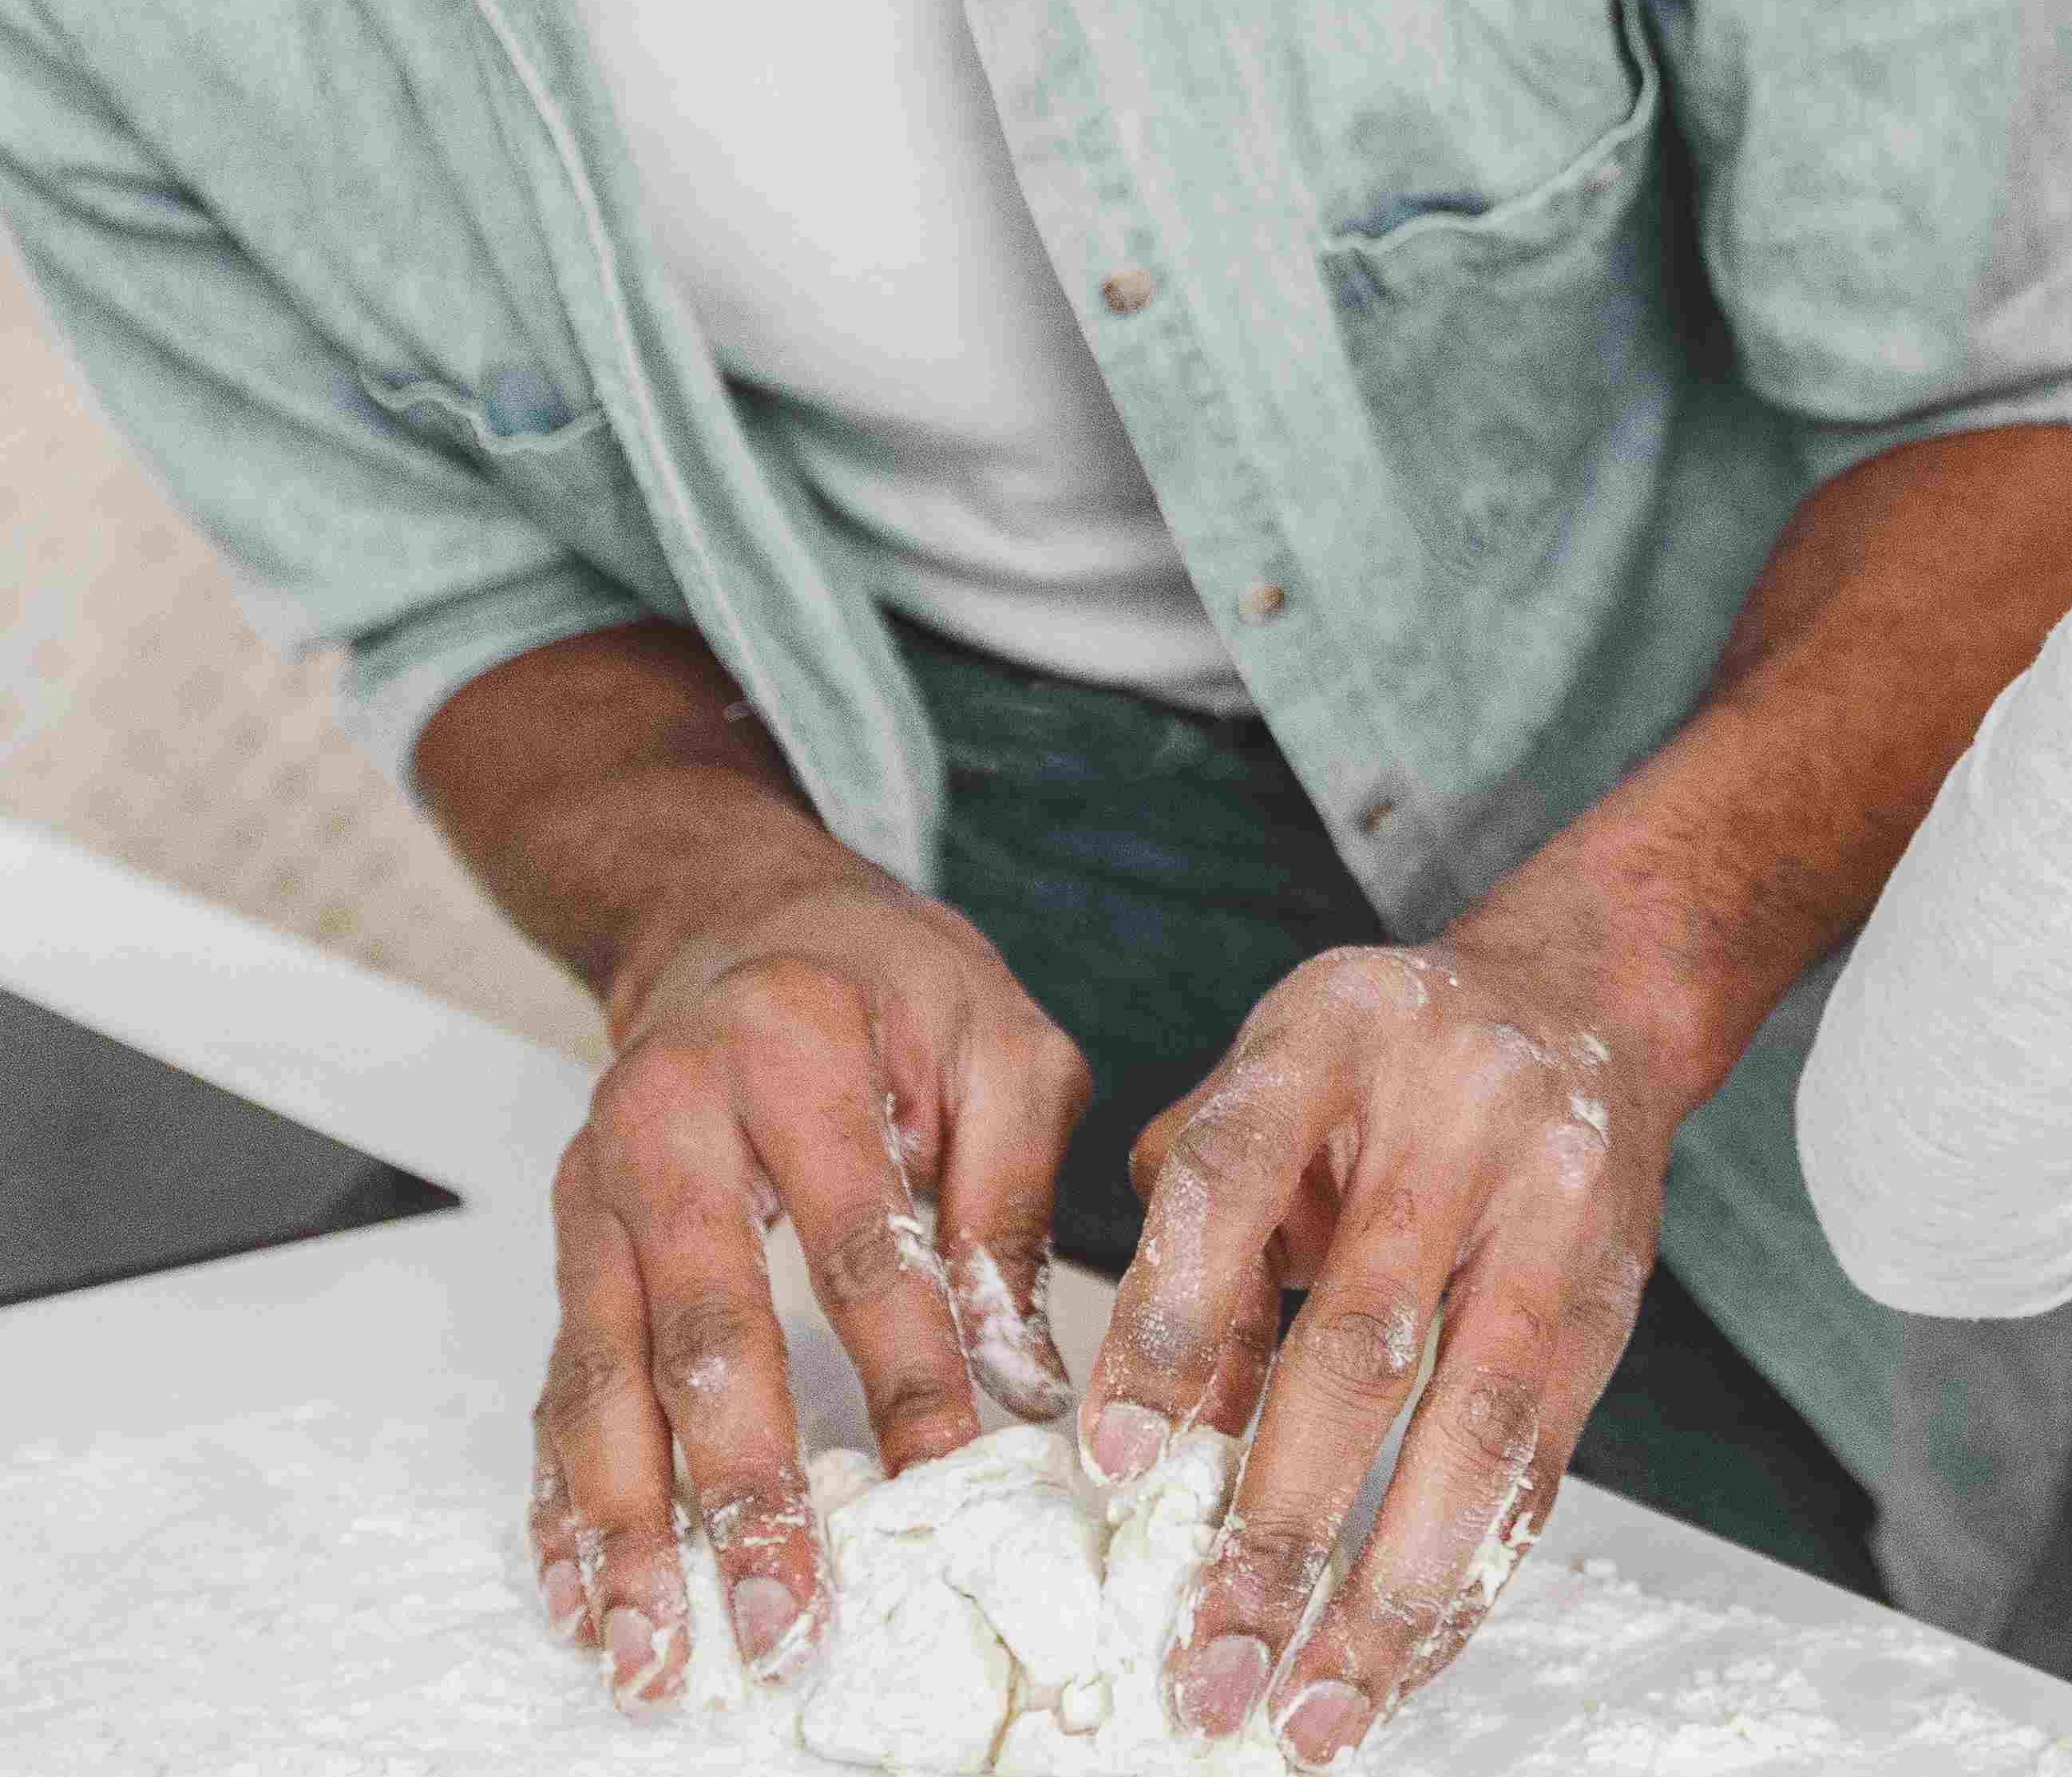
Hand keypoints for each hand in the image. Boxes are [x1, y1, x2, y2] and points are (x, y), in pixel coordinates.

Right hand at [533, 832, 1090, 1709]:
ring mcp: (597, 1194)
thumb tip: (1019, 1369)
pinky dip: (565, 1499)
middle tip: (783, 1608)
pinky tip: (585, 1590)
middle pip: (702, 1329)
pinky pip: (558, 1388)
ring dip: (627, 1529)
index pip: (858, 1241)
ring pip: (602, 1380)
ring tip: (657, 1647)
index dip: (907, 1370)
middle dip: (742, 1486)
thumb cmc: (884, 979)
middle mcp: (665, 1126)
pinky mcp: (569, 1248)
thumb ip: (1012, 1190)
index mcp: (789, 1054)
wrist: (738, 918)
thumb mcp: (998, 1035)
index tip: (948, 1479)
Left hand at [1077, 914, 1669, 1766]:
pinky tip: (1404, 1660)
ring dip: (1390, 1590)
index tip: (1115, 1466)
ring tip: (1316, 1714)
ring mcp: (1553, 1208)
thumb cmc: (1377, 1069)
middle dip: (1280, 1522)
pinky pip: (1544, 1456)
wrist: (1581, 1004)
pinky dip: (1472, 1574)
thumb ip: (1194, 1237)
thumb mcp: (1263, 1087)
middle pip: (1363, 1337)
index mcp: (1332, 1038)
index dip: (1170, 1325)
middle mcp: (1458, 1116)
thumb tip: (1152, 1440)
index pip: (1230, 1181)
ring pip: (1476, 1421)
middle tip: (1207, 1662)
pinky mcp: (1611, 1296)